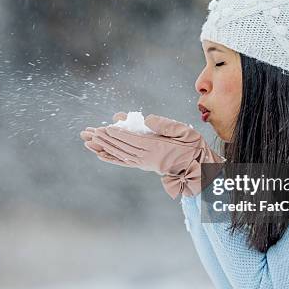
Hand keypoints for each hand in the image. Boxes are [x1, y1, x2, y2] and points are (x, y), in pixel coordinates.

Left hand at [80, 112, 224, 198]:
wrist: (199, 169)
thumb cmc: (194, 148)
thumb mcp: (186, 132)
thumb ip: (167, 125)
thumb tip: (147, 119)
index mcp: (157, 148)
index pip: (132, 140)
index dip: (117, 134)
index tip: (104, 128)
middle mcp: (148, 158)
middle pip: (122, 147)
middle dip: (105, 139)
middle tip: (89, 132)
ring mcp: (146, 163)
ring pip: (121, 154)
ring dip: (104, 147)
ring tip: (89, 141)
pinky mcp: (145, 165)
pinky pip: (125, 162)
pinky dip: (112, 158)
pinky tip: (101, 155)